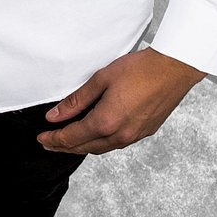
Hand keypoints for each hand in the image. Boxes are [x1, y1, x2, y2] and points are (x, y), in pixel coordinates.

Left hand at [36, 46, 205, 155]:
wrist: (174, 69)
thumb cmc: (140, 69)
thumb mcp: (101, 79)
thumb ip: (76, 100)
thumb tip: (54, 116)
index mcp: (106, 122)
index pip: (72, 137)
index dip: (54, 139)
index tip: (41, 138)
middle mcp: (120, 135)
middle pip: (86, 147)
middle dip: (65, 147)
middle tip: (49, 143)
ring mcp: (134, 136)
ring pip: (102, 148)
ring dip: (83, 146)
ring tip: (68, 141)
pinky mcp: (145, 132)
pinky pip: (116, 143)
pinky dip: (100, 142)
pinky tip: (95, 135)